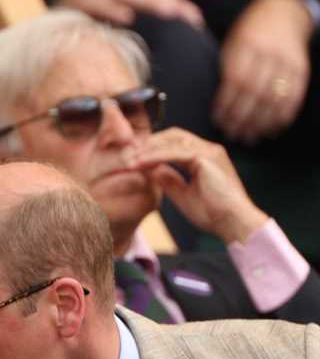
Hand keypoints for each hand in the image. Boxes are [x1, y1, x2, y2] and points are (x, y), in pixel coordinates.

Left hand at [124, 127, 266, 243]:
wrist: (233, 223)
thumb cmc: (212, 213)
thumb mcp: (183, 194)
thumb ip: (168, 180)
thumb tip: (151, 170)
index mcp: (205, 156)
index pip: (175, 142)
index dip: (153, 147)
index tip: (133, 156)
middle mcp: (209, 149)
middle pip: (172, 135)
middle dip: (148, 143)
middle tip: (126, 153)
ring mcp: (209, 151)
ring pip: (171, 141)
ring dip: (148, 149)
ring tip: (128, 159)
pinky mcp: (206, 158)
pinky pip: (174, 153)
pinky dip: (154, 157)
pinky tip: (139, 163)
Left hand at [213, 0, 312, 143]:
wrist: (284, 12)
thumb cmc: (248, 33)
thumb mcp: (231, 43)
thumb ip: (225, 68)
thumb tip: (212, 103)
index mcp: (247, 44)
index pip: (236, 80)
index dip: (226, 103)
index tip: (217, 120)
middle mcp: (269, 53)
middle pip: (255, 92)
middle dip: (242, 117)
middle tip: (231, 134)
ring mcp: (288, 61)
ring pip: (275, 98)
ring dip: (261, 122)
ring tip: (248, 137)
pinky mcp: (301, 69)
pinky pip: (293, 97)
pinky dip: (282, 116)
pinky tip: (270, 129)